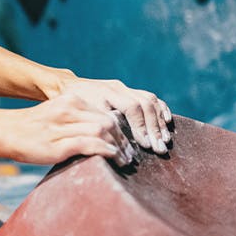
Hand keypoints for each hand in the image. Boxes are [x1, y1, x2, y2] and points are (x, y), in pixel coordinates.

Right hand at [6, 92, 150, 166]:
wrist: (4, 132)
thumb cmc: (32, 129)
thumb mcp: (56, 116)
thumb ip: (78, 120)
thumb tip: (105, 133)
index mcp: (70, 102)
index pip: (106, 113)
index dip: (123, 129)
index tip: (129, 143)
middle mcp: (68, 110)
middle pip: (108, 121)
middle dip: (125, 139)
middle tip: (131, 154)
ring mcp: (62, 126)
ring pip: (102, 131)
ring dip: (119, 147)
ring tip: (124, 160)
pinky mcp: (58, 144)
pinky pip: (89, 144)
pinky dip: (106, 151)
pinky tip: (113, 157)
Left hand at [58, 78, 172, 152]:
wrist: (67, 87)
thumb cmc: (71, 106)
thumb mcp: (81, 115)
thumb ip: (99, 124)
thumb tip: (115, 141)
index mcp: (106, 92)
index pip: (132, 107)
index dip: (141, 126)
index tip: (146, 144)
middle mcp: (118, 87)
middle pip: (145, 104)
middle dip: (154, 127)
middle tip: (160, 147)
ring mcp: (124, 87)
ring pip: (150, 100)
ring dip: (159, 120)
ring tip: (165, 139)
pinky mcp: (129, 90)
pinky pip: (150, 97)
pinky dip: (161, 109)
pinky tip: (167, 121)